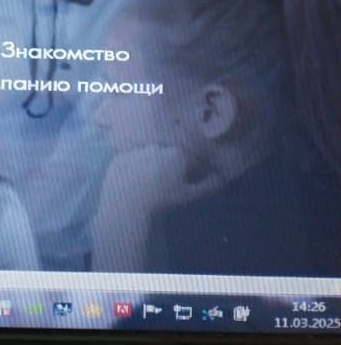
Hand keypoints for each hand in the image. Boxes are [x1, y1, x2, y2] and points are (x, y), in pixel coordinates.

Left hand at [101, 144, 219, 212]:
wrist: (128, 199)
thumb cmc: (162, 198)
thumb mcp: (189, 195)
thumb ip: (208, 186)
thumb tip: (220, 177)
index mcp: (177, 153)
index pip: (191, 159)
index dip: (192, 171)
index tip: (188, 182)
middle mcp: (158, 145)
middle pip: (171, 154)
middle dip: (173, 166)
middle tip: (169, 183)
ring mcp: (139, 147)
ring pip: (151, 155)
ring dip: (154, 164)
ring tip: (151, 182)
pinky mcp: (123, 153)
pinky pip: (134, 158)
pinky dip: (136, 166)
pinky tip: (135, 180)